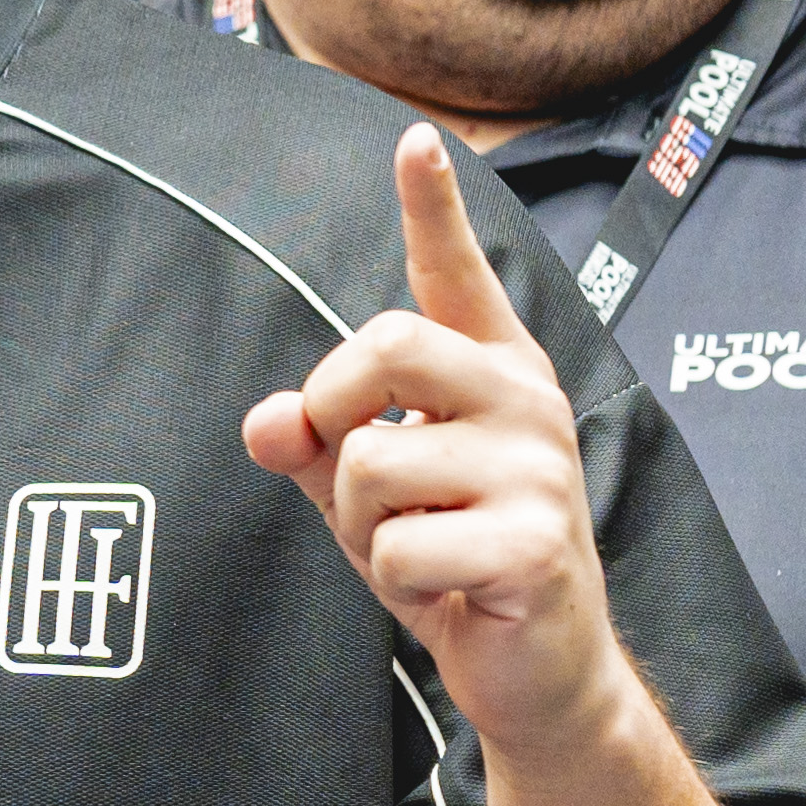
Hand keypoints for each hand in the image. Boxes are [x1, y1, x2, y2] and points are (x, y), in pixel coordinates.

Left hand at [244, 127, 634, 758]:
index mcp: (489, 372)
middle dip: (334, 411)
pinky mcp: (535, 543)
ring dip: (362, 522)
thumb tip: (266, 420)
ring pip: (370, 465)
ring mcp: (539, 468)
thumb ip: (309, 440)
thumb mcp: (361, 493)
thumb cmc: (447, 559)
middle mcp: (524, 401)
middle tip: (363, 470)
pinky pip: (394, 546)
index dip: (432, 208)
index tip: (413, 140)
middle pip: (382, 346)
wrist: (533, 664)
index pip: (455, 277)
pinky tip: (451, 586)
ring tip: (424, 543)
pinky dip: (393, 579)